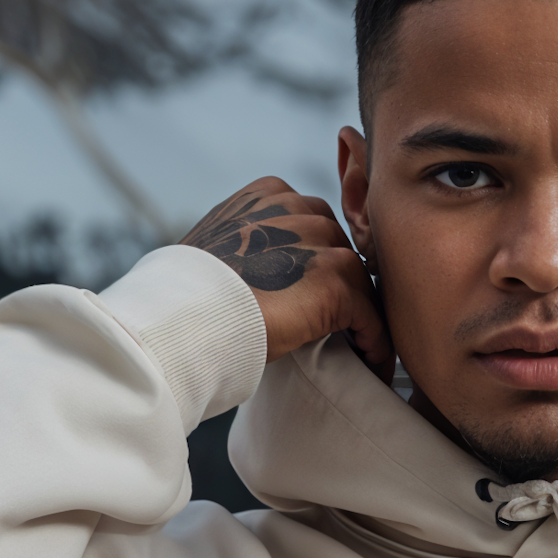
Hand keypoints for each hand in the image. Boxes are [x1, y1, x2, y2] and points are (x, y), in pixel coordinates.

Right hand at [180, 176, 393, 374]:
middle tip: (347, 326)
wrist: (183, 317)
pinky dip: (374, 342)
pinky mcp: (334, 281)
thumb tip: (259, 267)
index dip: (319, 263)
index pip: (313, 224)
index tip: (319, 295)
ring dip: (363, 318)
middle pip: (341, 250)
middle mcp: (297, 209)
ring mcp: (319, 242)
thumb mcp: (216, 244)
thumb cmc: (188, 294)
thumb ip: (248, 240)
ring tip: (362, 350)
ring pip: (359, 283)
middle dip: (344, 288)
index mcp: (269, 194)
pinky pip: (370, 316)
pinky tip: (370, 363)